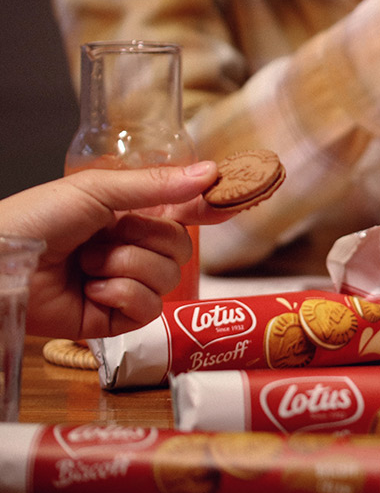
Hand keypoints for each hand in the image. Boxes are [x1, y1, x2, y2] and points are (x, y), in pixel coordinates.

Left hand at [0, 162, 232, 338]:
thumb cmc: (37, 219)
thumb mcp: (98, 190)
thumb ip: (158, 185)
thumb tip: (210, 173)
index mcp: (130, 214)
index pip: (183, 211)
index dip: (208, 208)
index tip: (230, 202)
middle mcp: (133, 248)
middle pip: (182, 247)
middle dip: (147, 240)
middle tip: (110, 236)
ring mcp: (126, 284)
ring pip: (168, 278)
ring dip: (127, 267)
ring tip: (90, 264)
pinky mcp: (117, 319)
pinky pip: (149, 308)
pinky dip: (121, 296)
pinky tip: (93, 291)